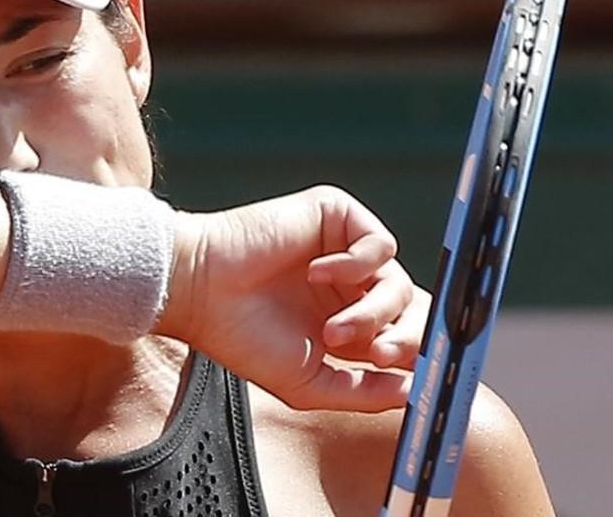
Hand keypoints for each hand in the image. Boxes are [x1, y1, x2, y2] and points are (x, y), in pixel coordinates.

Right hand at [163, 185, 426, 411]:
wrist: (201, 291)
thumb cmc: (241, 336)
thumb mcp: (308, 383)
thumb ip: (362, 393)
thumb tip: (412, 391)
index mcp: (343, 321)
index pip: (399, 333)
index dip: (407, 354)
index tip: (395, 373)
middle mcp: (348, 286)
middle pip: (409, 308)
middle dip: (402, 337)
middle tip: (378, 355)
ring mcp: (343, 251)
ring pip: (397, 280)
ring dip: (372, 311)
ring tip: (332, 329)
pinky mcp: (336, 218)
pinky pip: (379, 243)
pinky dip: (357, 265)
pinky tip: (317, 273)